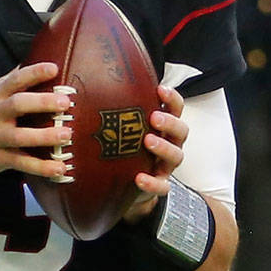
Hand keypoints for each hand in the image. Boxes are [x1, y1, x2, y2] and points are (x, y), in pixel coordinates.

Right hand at [0, 62, 72, 180]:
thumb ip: (12, 81)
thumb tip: (36, 58)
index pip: (15, 80)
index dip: (34, 73)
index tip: (54, 68)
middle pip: (17, 105)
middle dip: (41, 102)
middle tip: (65, 102)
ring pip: (20, 136)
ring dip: (44, 136)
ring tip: (66, 134)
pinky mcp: (0, 158)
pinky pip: (21, 163)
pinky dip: (41, 167)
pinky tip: (60, 168)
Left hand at [121, 85, 187, 224]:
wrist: (127, 182)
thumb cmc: (127, 146)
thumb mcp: (125, 126)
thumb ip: (117, 110)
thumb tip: (89, 84)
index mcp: (163, 126)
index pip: (175, 108)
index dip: (172, 98)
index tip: (161, 89)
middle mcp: (169, 143)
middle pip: (181, 130)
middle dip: (170, 122)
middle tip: (154, 117)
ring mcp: (166, 164)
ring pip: (176, 156)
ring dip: (164, 147)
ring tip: (148, 141)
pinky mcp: (159, 184)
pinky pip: (162, 186)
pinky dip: (153, 182)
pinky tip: (140, 178)